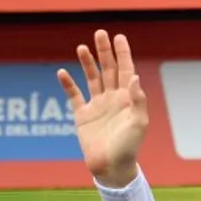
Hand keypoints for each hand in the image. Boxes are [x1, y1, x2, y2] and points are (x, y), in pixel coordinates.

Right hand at [57, 30, 147, 187]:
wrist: (112, 167)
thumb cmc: (129, 147)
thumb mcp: (138, 123)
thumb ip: (137, 99)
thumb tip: (134, 76)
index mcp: (128, 99)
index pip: (126, 71)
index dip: (123, 54)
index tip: (119, 37)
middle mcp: (112, 99)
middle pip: (108, 70)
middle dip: (105, 52)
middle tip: (100, 33)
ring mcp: (97, 106)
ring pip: (92, 78)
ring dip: (87, 63)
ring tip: (82, 48)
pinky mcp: (82, 116)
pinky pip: (74, 96)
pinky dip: (67, 84)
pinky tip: (62, 72)